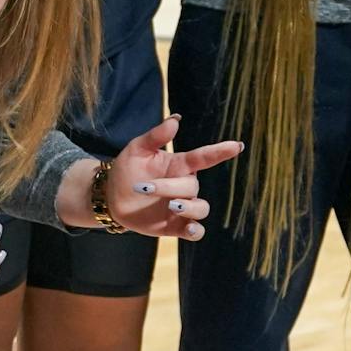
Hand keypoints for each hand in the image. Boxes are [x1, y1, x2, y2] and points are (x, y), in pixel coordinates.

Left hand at [103, 115, 241, 240]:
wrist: (113, 198)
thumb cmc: (128, 169)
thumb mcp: (137, 149)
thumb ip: (156, 136)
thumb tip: (176, 119)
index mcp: (180, 165)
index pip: (205, 157)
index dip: (221, 151)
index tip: (237, 145)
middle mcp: (184, 186)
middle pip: (192, 186)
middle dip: (169, 186)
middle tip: (143, 187)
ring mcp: (182, 207)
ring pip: (201, 208)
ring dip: (187, 207)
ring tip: (170, 205)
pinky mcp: (176, 226)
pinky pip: (196, 231)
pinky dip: (196, 231)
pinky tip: (190, 228)